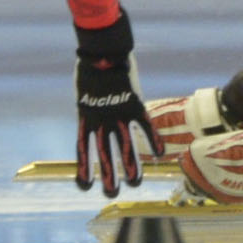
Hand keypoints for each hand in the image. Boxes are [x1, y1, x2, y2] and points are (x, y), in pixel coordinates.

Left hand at [73, 12, 156, 197]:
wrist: (102, 48)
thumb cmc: (91, 64)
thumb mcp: (83, 87)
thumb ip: (89, 102)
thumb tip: (89, 107)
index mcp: (85, 116)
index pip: (82, 148)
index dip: (83, 168)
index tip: (84, 185)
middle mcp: (101, 119)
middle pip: (104, 153)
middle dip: (108, 175)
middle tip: (111, 194)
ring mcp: (118, 113)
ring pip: (125, 146)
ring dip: (130, 166)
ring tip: (134, 184)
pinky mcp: (133, 103)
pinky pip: (145, 125)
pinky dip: (153, 138)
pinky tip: (160, 154)